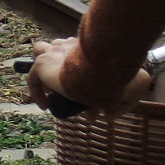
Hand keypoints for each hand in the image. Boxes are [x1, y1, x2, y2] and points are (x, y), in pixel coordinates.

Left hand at [24, 38, 149, 109]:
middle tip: (75, 99)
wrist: (104, 71)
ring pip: (42, 54)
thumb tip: (107, 116)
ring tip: (53, 93)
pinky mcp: (43, 63)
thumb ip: (121, 105)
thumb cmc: (120, 78)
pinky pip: (32, 76)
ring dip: (46, 71)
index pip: (83, 59)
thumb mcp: (132, 92)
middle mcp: (72, 47)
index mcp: (92, 49)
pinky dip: (36, 90)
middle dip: (65, 75)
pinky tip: (45, 106)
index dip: (87, 83)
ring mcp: (55, 54)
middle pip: (61, 55)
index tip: (95, 107)